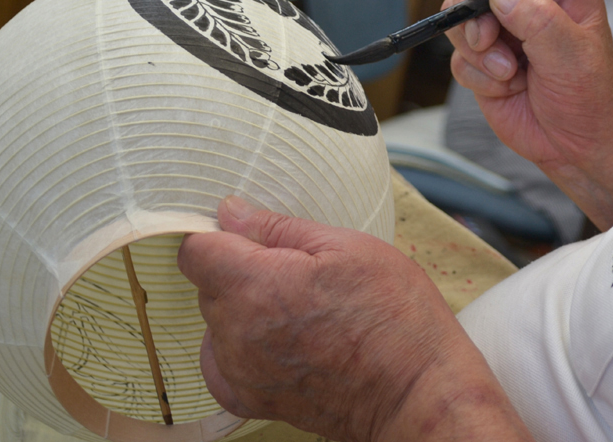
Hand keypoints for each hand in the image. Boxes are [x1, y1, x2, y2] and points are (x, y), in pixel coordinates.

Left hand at [177, 196, 534, 441]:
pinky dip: (238, 349)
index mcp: (255, 285)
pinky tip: (279, 340)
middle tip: (298, 274)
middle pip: (208, 286)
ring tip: (298, 311)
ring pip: (216, 323)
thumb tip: (230, 211)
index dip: (221, 236)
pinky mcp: (250, 401)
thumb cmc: (393, 317)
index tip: (250, 237)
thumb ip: (278, 228)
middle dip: (241, 271)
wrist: (416, 392)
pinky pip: (221, 363)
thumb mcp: (347, 247)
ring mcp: (241, 371)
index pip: (196, 251)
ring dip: (242, 310)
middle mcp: (236, 333)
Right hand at [445, 0, 612, 227]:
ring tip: (509, 74)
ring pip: (461, 19)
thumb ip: (539, 22)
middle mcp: (529, 4)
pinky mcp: (483, 61)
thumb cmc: (592, 102)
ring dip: (477, 49)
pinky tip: (506, 88)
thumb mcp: (574, 58)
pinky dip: (476, 75)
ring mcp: (502, 32)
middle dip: (475, 13)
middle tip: (486, 40)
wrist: (578, 149)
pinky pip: (458, 56)